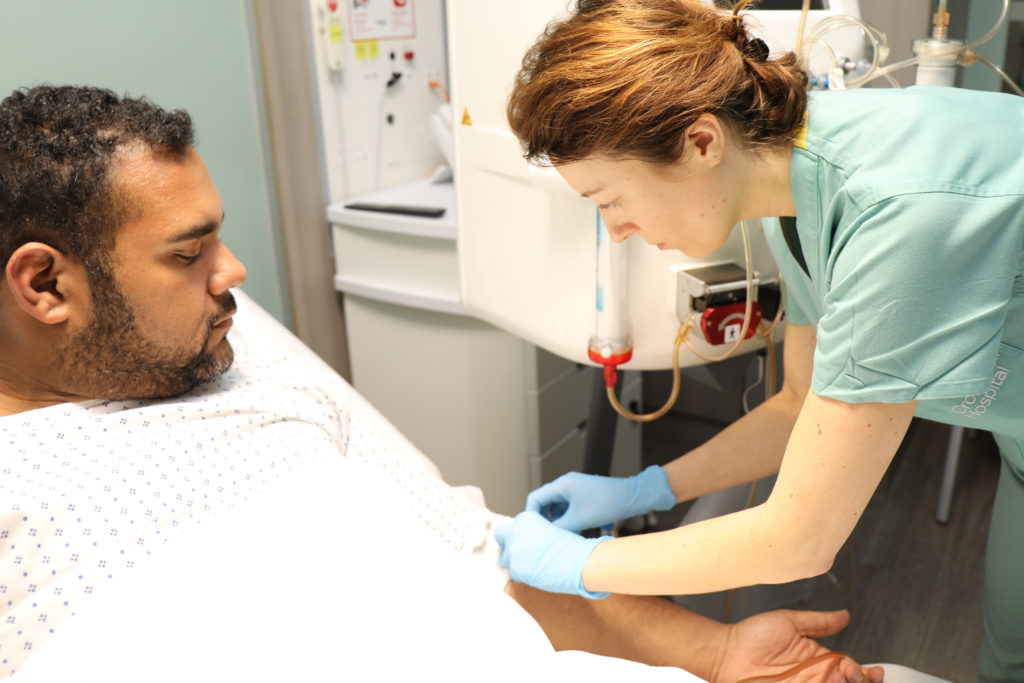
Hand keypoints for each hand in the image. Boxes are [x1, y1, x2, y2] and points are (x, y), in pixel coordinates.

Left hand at [495, 511, 611, 598]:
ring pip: (504, 558)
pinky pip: (514, 574)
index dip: (520, 535)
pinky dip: (523, 576)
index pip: (513, 525)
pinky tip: (537, 575)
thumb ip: (535, 533)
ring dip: (515, 562)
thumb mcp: (551, 529)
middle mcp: (515, 531)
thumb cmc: (572, 545)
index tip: (527, 542)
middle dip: (508, 543)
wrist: (580, 560)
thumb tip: (528, 543)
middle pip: (500, 536)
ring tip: (532, 567)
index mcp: (526, 518)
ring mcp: (513, 550)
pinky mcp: (515, 569)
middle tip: (521, 552)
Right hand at [525, 465, 675, 532]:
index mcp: (561, 485)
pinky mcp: (582, 494)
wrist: (631, 497)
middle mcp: (565, 484)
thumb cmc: (606, 504)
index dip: (531, 514)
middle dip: (544, 519)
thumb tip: (544, 537)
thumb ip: (558, 528)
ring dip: (557, 520)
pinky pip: (567, 506)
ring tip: (561, 535)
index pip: (535, 498)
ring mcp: (574, 488)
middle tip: (546, 535)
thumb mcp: (579, 520)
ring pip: (556, 506)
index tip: (532, 530)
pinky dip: (567, 518)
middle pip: (545, 502)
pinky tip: (573, 530)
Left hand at [714, 609, 883, 682]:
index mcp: (820, 659)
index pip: (852, 669)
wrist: (726, 653)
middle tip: (862, 679)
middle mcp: (816, 678)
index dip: (865, 673)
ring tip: (848, 682)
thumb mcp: (790, 622)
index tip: (869, 671)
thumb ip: (819, 622)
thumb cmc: (752, 635)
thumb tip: (844, 615)